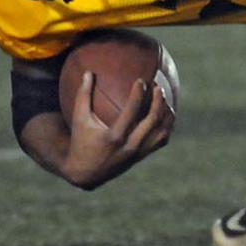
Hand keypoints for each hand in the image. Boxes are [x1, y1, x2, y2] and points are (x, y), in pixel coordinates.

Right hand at [62, 72, 174, 188]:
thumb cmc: (80, 141)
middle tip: (159, 86)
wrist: (86, 173)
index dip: (138, 94)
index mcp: (114, 136)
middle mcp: (129, 146)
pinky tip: (165, 113)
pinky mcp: (142, 156)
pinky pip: (161, 140)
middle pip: (152, 121)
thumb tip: (88, 72)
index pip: (131, 111)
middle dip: (158, 101)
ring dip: (166, 114)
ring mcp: (138, 152)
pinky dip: (166, 126)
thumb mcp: (79, 119)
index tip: (141, 80)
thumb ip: (83, 95)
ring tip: (165, 98)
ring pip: (161, 132)